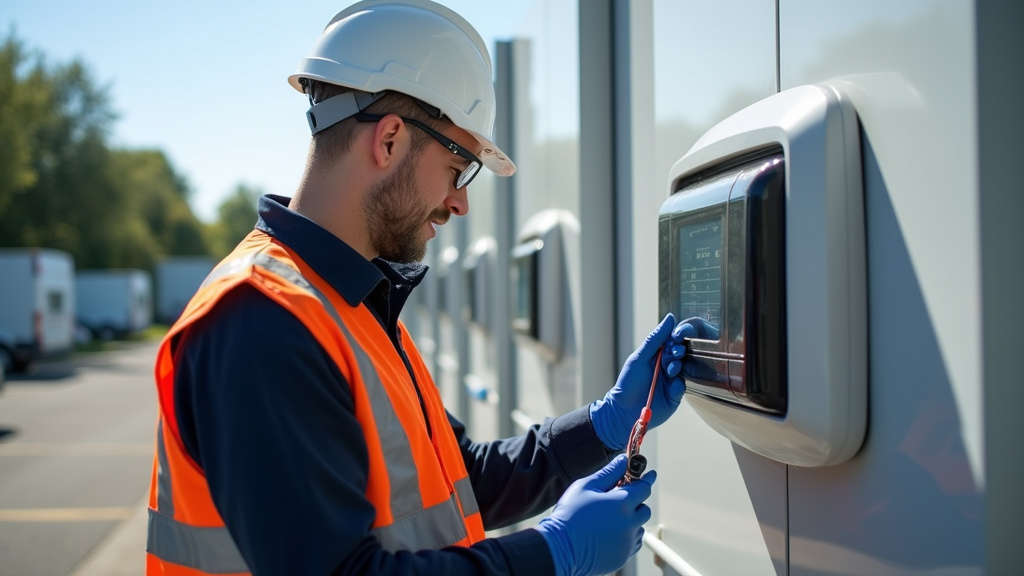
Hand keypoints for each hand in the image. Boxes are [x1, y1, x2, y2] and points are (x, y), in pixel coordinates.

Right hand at [534, 455, 654, 575]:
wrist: (559, 549)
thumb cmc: (570, 515)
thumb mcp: (586, 486)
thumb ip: (608, 472)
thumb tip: (623, 460)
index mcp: (622, 503)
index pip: (644, 488)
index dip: (647, 479)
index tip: (650, 474)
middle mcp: (630, 524)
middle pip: (644, 509)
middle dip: (636, 501)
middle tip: (619, 499)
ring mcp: (627, 542)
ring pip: (639, 527)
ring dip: (631, 520)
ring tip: (610, 519)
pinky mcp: (622, 556)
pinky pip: (633, 543)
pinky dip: (627, 536)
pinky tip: (611, 532)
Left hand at [591, 314, 695, 449]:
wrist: (624, 411)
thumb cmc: (628, 383)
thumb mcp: (639, 358)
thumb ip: (655, 339)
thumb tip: (670, 318)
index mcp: (657, 355)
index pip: (672, 341)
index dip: (677, 337)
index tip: (678, 336)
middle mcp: (666, 366)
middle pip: (680, 354)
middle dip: (678, 352)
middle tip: (674, 354)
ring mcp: (671, 381)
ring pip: (683, 369)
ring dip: (678, 367)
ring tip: (670, 370)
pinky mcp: (675, 396)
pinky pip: (682, 387)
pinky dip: (678, 385)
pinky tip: (671, 387)